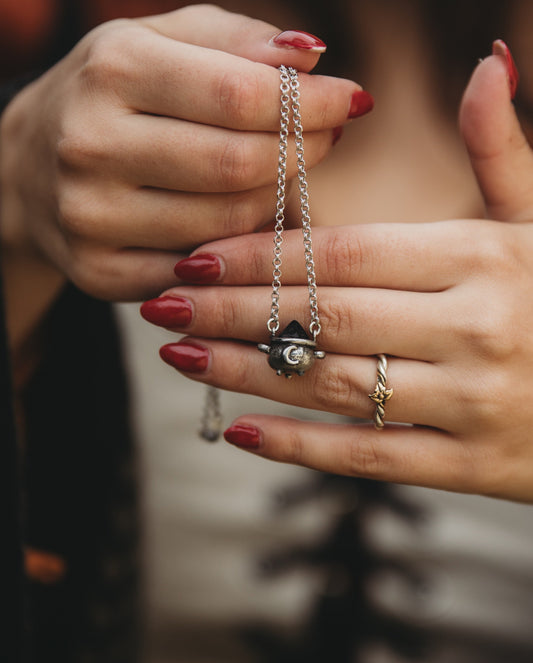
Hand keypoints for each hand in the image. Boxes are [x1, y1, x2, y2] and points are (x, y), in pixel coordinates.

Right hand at [0, 5, 361, 301]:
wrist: (31, 165)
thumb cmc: (117, 96)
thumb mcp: (164, 43)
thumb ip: (237, 41)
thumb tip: (313, 58)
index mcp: (113, 71)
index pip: (239, 95)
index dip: (310, 104)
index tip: (349, 102)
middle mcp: (91, 145)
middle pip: (238, 166)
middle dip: (302, 152)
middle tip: (324, 138)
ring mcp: (92, 217)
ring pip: (228, 223)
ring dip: (276, 200)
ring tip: (280, 172)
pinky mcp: (101, 272)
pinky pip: (204, 268)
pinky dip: (239, 245)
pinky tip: (242, 217)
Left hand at [142, 44, 532, 501]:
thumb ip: (503, 150)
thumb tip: (486, 63)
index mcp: (480, 258)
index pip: (344, 254)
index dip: (261, 256)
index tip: (194, 256)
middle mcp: (472, 328)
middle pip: (325, 319)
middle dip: (232, 313)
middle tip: (163, 308)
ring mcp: (471, 402)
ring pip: (334, 386)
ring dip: (246, 374)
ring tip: (182, 359)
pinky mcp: (469, 465)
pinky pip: (368, 456)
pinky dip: (299, 446)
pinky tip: (239, 432)